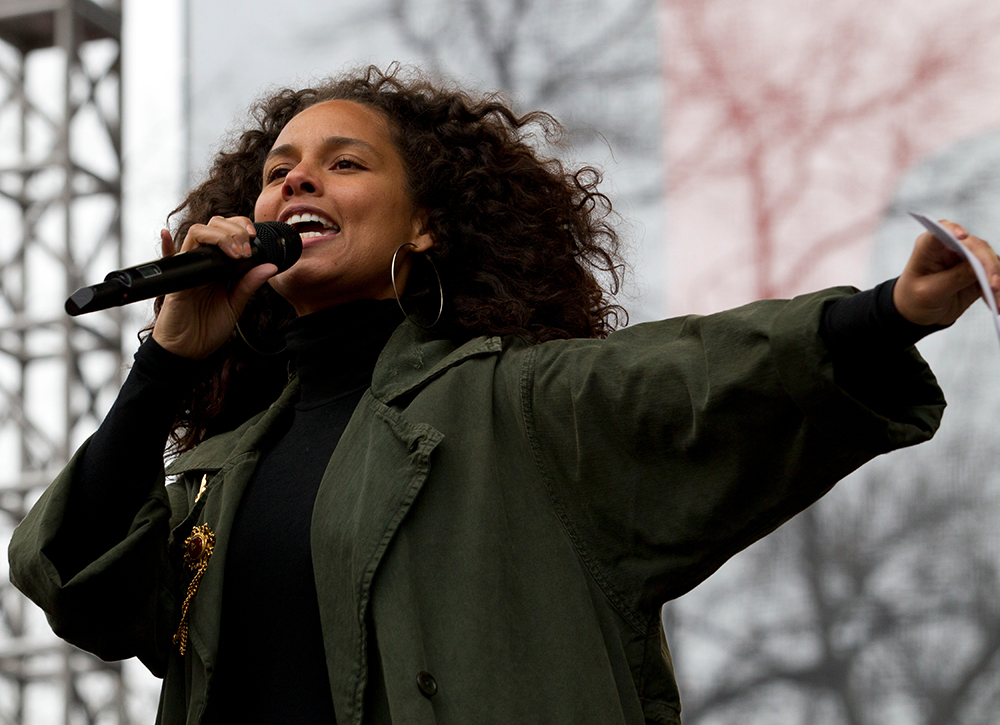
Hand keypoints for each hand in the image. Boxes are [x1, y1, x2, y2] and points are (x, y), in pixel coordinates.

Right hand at [151, 216, 277, 358]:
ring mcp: (190, 268)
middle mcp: (205, 262)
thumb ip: (250, 284)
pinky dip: (166, 245)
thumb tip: (271, 266)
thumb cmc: (209, 327)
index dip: (241, 227)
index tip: (254, 238)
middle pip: (214, 226)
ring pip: (197, 234)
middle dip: (233, 229)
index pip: (230, 232)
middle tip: (245, 250)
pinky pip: (167, 258)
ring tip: (233, 253)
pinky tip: (167, 236)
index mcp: (221, 265)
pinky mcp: (176, 280)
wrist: (189, 348)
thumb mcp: (236, 304)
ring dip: (217, 235)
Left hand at [893, 220, 999, 326]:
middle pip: (975, 246)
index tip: (962, 236)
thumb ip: (953, 278)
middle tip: (993, 285)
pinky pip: (993, 275)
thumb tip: (978, 267)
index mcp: (929, 248)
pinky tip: (996, 302)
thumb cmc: (915, 299)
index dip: (952, 230)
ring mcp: (966, 258)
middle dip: (987, 263)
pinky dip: (996, 289)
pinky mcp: (978, 271)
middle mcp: (950, 248)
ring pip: (989, 259)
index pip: (941, 231)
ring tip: (996, 299)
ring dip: (995, 278)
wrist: (919, 314)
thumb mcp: (929, 292)